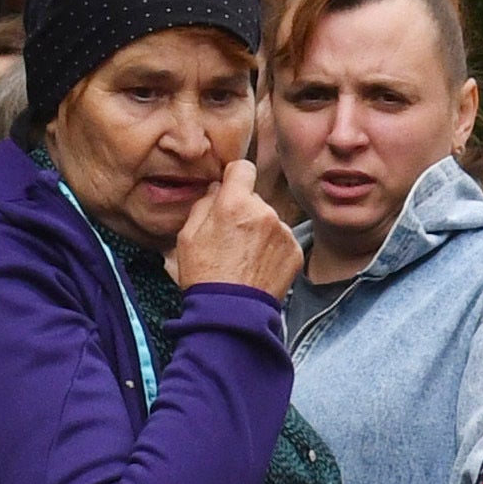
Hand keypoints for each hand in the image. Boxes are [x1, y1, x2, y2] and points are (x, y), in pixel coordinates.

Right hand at [167, 165, 301, 295]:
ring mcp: (283, 232)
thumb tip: (216, 190)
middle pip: (255, 199)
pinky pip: (282, 240)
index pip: (243, 169)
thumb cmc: (204, 276)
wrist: (230, 314)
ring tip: (245, 258)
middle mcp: (264, 212)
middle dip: (244, 212)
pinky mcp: (294, 251)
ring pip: (270, 220)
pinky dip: (273, 249)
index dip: (234, 177)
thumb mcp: (188, 236)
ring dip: (260, 232)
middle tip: (231, 239)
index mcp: (234, 203)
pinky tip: (258, 267)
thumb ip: (203, 205)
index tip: (231, 189)